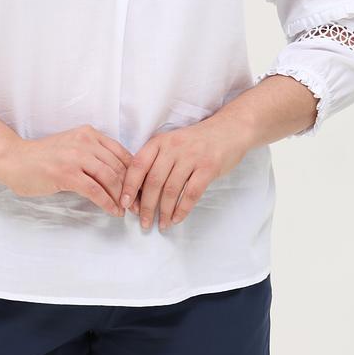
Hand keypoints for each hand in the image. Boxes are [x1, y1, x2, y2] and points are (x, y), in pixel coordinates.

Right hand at [4, 124, 133, 216]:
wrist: (15, 159)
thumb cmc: (43, 156)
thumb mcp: (72, 146)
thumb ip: (93, 154)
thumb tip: (118, 175)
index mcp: (89, 133)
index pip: (121, 153)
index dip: (135, 172)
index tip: (140, 187)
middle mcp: (86, 142)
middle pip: (119, 166)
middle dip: (132, 188)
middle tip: (138, 203)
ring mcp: (76, 157)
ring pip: (110, 178)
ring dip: (122, 197)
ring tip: (126, 210)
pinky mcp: (67, 174)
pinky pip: (95, 191)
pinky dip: (108, 203)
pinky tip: (113, 211)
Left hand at [119, 116, 252, 230]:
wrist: (228, 129)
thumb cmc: (196, 141)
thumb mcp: (172, 142)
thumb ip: (157, 161)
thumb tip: (139, 191)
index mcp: (160, 141)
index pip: (138, 165)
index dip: (129, 186)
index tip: (125, 204)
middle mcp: (173, 148)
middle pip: (153, 181)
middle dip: (147, 206)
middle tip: (144, 223)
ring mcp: (191, 157)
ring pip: (171, 190)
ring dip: (165, 211)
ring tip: (162, 224)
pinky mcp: (208, 167)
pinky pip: (191, 193)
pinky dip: (182, 209)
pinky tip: (177, 218)